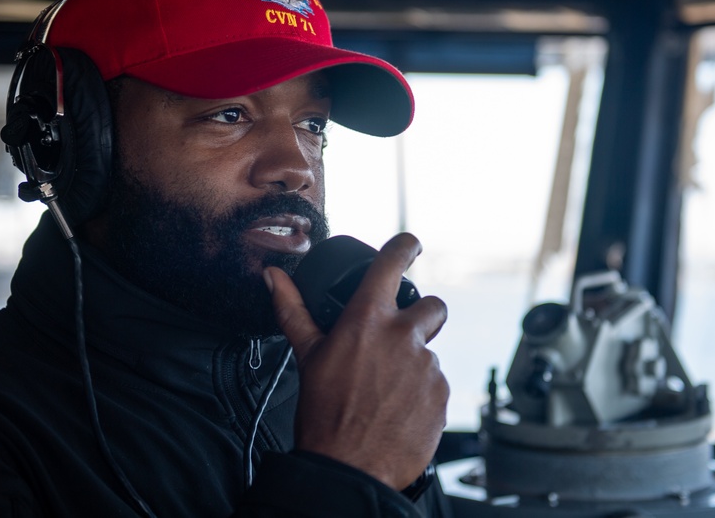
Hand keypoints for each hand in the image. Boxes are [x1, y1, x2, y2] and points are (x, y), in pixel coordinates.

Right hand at [266, 233, 448, 490]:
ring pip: (429, 351)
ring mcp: (426, 366)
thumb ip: (293, 309)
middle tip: (398, 340)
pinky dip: (421, 392)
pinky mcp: (441, 394)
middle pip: (432, 307)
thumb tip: (273, 277)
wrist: (348, 469)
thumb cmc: (324, 414)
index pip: (394, 261)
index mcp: (367, 319)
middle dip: (421, 318)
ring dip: (413, 363)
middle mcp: (401, 336)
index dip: (406, 246)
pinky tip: (398, 409)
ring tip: (387, 389)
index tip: (411, 245)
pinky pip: (436, 383)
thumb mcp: (306, 355)